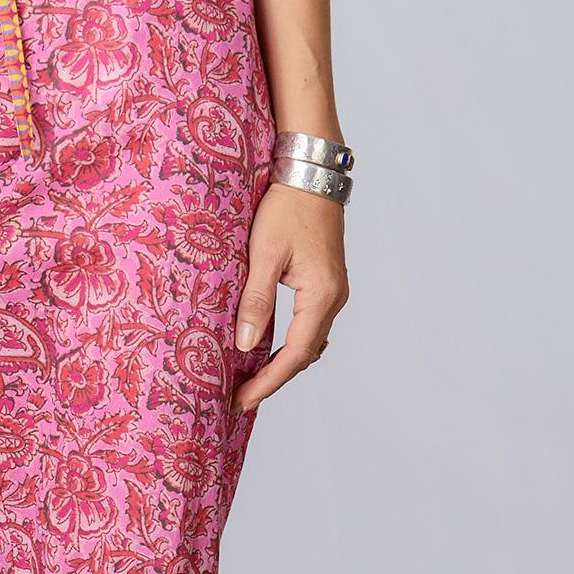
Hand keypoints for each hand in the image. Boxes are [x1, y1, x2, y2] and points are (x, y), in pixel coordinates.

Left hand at [232, 182, 349, 413]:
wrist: (311, 172)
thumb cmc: (287, 206)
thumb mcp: (265, 254)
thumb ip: (256, 300)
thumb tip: (246, 345)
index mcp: (321, 295)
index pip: (294, 355)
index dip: (267, 382)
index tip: (240, 401)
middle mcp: (334, 298)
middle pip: (304, 355)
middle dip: (272, 379)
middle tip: (240, 399)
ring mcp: (333, 291)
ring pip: (309, 342)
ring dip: (282, 364)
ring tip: (251, 381)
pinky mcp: (326, 283)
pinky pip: (310, 326)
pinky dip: (291, 345)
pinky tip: (269, 351)